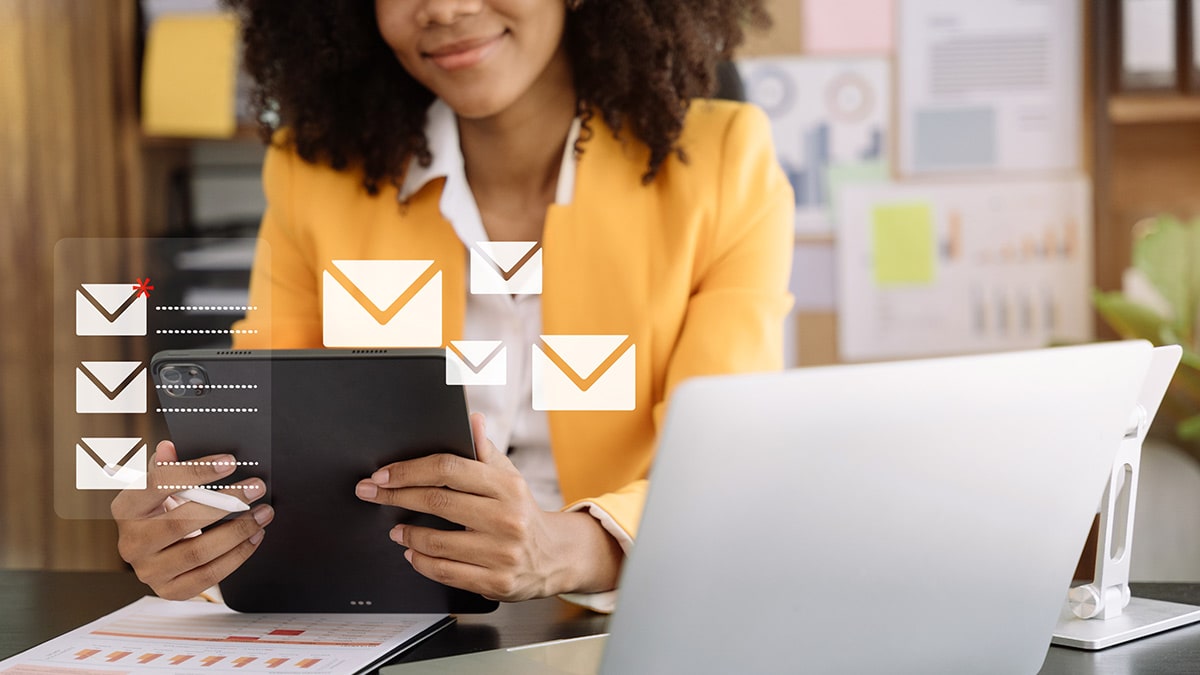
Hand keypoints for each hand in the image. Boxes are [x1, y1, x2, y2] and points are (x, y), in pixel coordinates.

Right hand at [111, 441, 272, 599]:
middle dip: (226, 503)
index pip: (158, 484)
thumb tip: (168, 447)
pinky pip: (208, 576)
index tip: (230, 462)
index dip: (196, 471)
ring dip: (238, 531)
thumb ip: (166, 467)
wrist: (157, 550)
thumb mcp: (159, 485)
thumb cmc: (162, 509)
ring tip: (263, 513)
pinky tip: (255, 537)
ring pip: (198, 552)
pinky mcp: (169, 591)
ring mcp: (148, 571)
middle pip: (181, 522)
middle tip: (256, 488)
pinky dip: (237, 555)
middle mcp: (131, 543)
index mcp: (126, 508)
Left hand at [355, 414, 622, 600]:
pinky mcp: (497, 582)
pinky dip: (421, 562)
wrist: (555, 555)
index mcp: (507, 487)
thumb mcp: (509, 477)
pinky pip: (446, 571)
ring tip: (396, 529)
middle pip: (438, 503)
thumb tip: (473, 419)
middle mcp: (506, 518)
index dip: (410, 471)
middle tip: (370, 494)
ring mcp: (502, 552)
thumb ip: (486, 450)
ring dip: (407, 534)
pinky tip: (413, 553)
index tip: (383, 475)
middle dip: (395, 497)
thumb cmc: (522, 511)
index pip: (449, 470)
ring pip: (437, 542)